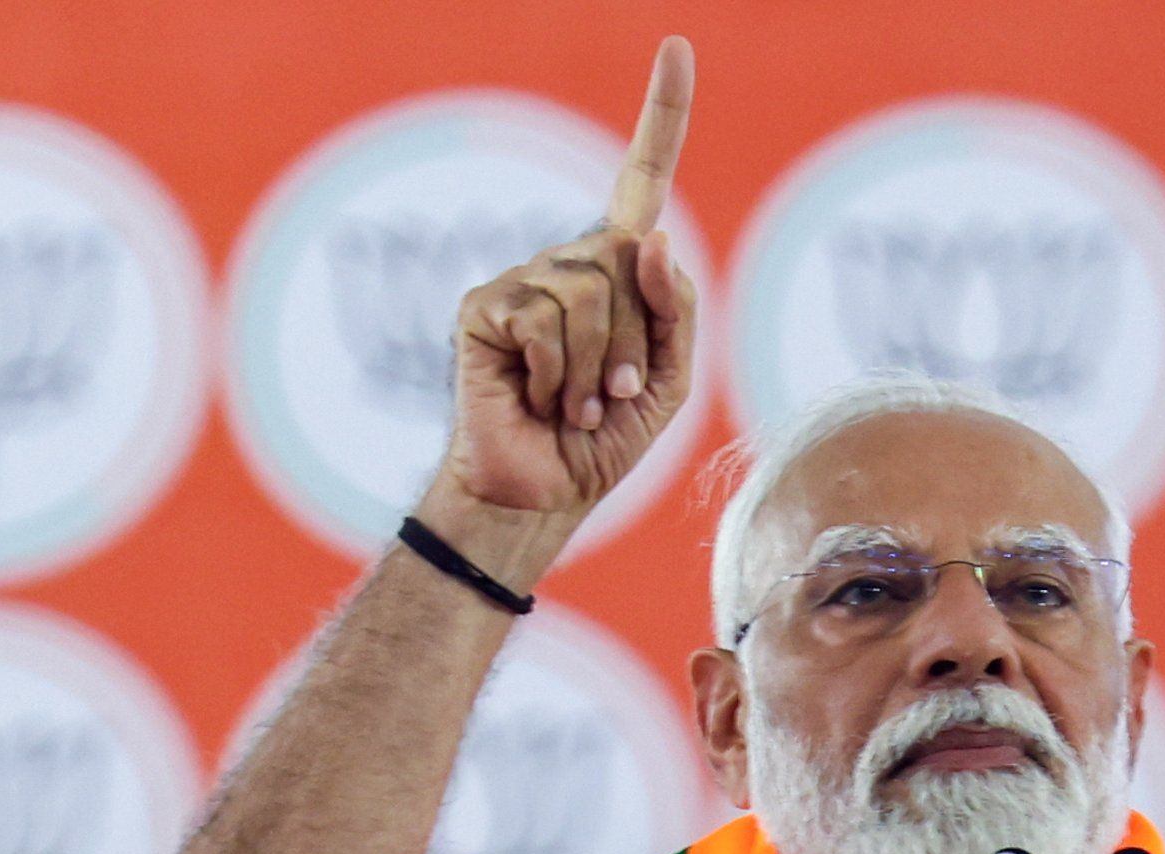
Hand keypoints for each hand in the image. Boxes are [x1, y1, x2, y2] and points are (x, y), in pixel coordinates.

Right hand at [435, 35, 699, 521]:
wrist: (540, 493)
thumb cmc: (602, 441)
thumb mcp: (667, 381)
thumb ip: (674, 311)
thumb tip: (648, 238)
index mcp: (615, 274)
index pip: (640, 183)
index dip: (662, 118)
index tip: (678, 48)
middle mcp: (568, 264)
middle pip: (630, 265)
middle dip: (637, 345)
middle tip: (609, 397)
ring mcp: (522, 280)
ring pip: (592, 293)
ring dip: (599, 369)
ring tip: (576, 405)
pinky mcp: (485, 307)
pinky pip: (547, 320)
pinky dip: (560, 375)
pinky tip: (540, 399)